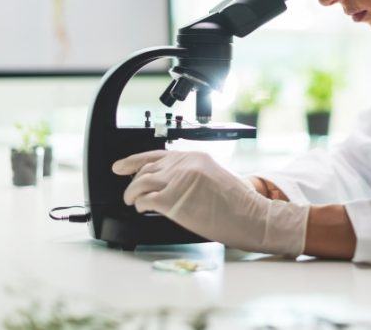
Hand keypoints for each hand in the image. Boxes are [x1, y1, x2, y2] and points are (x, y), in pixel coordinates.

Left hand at [111, 150, 308, 255]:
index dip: (134, 160)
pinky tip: (143, 209)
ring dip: (132, 194)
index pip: (157, 154)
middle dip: (134, 182)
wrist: (250, 216)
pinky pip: (145, 200)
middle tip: (130, 193)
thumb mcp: (214, 177)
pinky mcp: (173, 200)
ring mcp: (178, 180)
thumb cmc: (237, 203)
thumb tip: (168, 182)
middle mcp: (185, 164)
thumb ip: (191, 174)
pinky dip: (140, 205)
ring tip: (132, 202)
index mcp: (195, 156)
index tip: (120, 166)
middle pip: (146, 169)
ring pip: (140, 183)